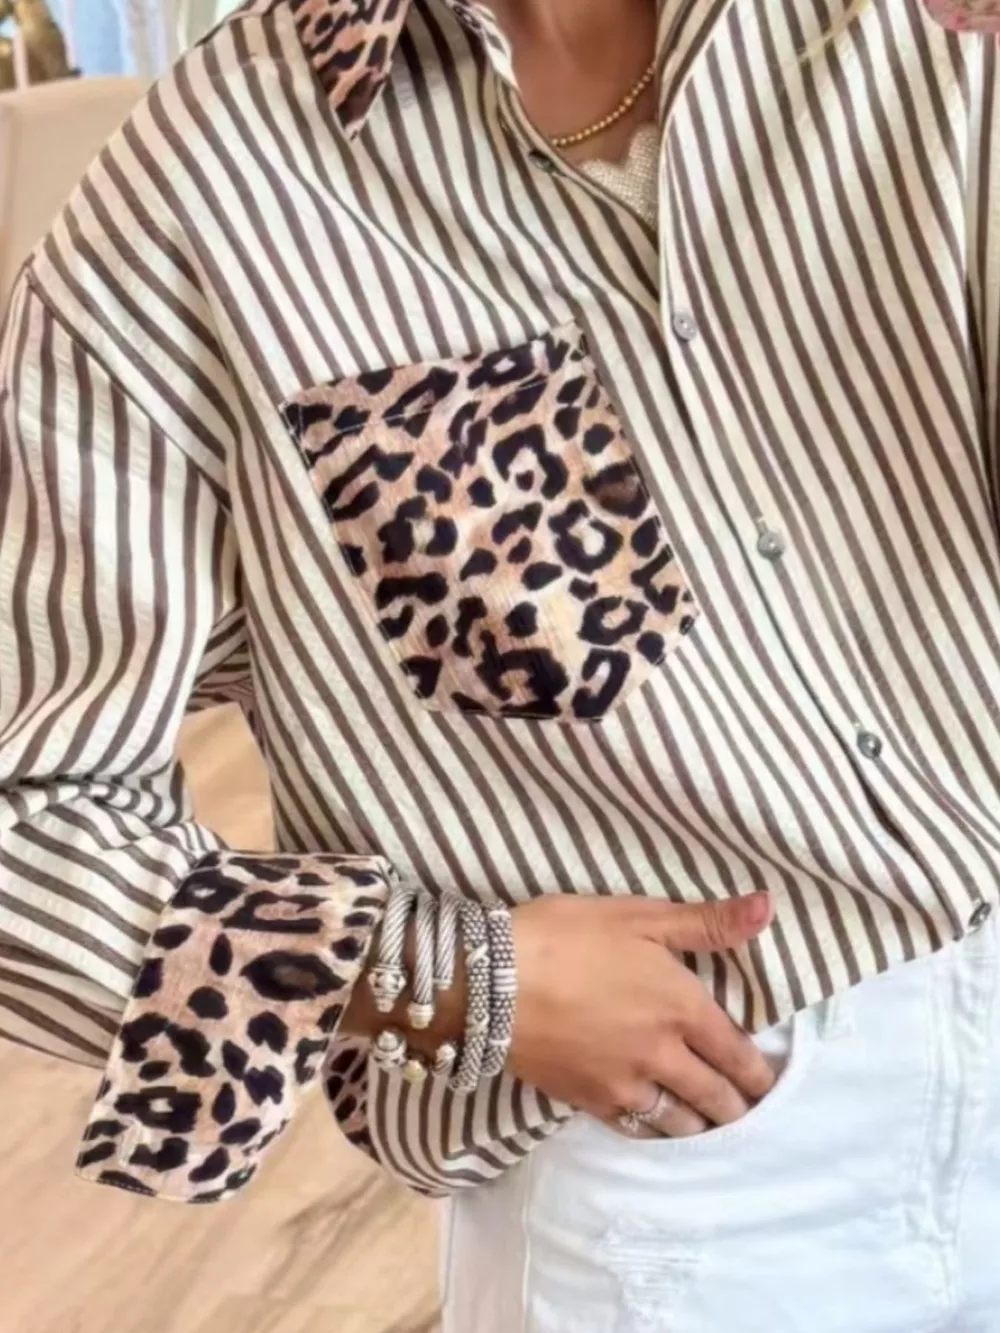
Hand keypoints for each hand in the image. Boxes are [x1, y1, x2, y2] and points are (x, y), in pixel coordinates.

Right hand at [507, 892, 775, 1135]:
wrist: (492, 982)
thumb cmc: (567, 936)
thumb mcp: (638, 916)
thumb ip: (705, 921)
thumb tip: (767, 907)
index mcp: (682, 1006)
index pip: (738, 1054)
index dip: (758, 1074)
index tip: (768, 1085)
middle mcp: (663, 1055)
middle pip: (716, 1098)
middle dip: (738, 1107)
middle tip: (749, 1112)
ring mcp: (625, 1084)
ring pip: (680, 1123)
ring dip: (701, 1126)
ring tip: (710, 1126)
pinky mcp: (589, 1101)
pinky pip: (637, 1130)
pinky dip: (656, 1133)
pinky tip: (658, 1128)